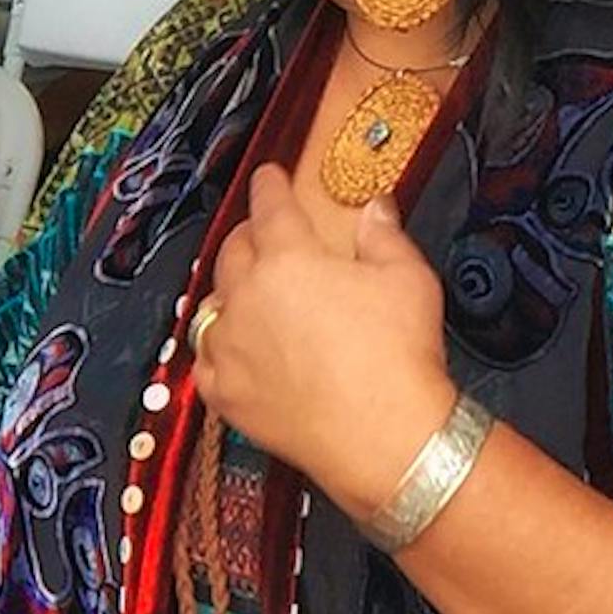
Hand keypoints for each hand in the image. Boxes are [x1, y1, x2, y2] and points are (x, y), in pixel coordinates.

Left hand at [193, 166, 455, 519]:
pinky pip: (204, 358)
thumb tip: (375, 207)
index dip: (269, 186)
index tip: (269, 177)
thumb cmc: (397, 358)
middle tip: (264, 234)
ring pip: (213, 301)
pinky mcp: (224, 390)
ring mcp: (229, 345)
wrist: (383, 437)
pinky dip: (215, 346)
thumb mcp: (408, 278)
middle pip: (235, 250)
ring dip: (229, 289)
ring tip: (247, 290)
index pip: (270, 206)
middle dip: (249, 235)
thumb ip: (383, 235)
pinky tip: (230, 346)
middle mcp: (247, 295)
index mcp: (288, 258)